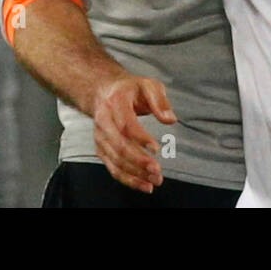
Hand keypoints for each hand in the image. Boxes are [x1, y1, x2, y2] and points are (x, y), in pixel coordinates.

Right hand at [91, 71, 177, 193]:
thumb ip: (160, 101)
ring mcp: (101, 136)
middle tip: (156, 170)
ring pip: (115, 159)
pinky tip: (143, 184)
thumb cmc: (129, 89)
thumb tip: (170, 119)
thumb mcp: (148, 85)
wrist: (104, 91)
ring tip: (154, 180)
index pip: (126, 124)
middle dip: (138, 161)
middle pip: (119, 145)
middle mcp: (104, 121)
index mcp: (115, 102)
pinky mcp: (101, 148)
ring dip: (134, 173)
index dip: (140, 138)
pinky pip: (113, 167)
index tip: (155, 148)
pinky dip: (127, 178)